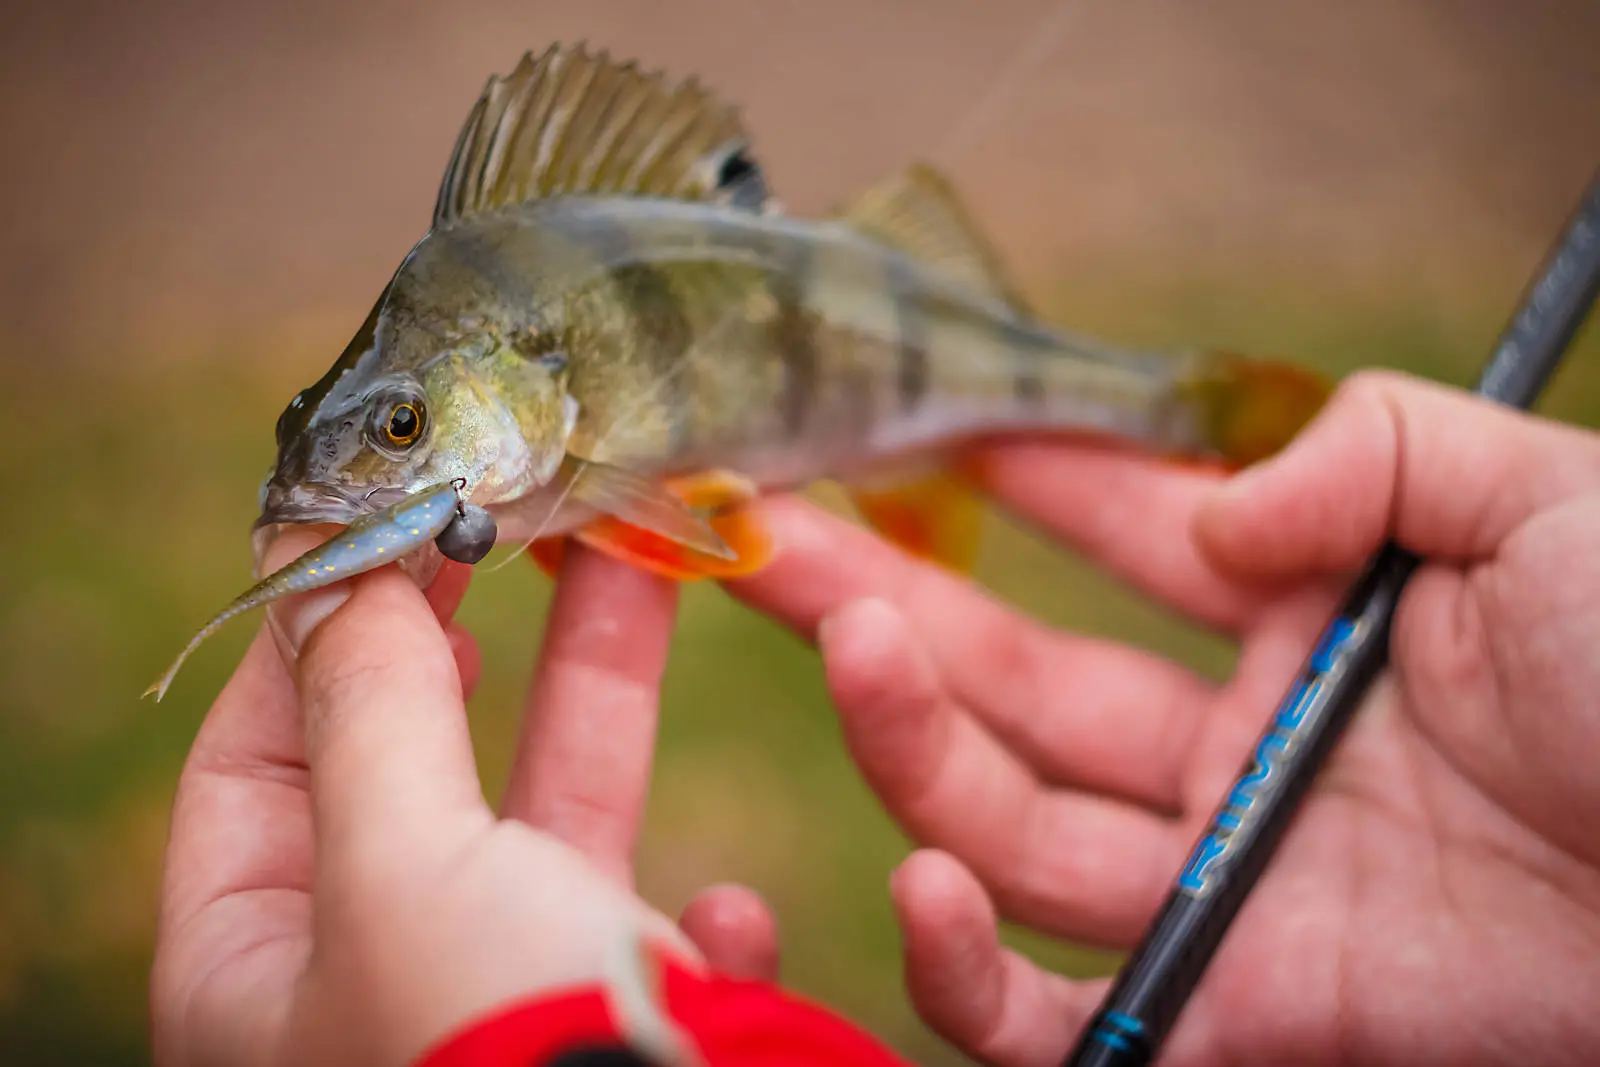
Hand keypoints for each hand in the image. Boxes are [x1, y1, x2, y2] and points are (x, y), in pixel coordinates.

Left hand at [151, 534, 777, 1066]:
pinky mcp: (623, 1021)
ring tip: (653, 560)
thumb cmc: (498, 1053)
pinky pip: (650, 938)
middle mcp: (374, 984)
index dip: (317, 629)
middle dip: (479, 632)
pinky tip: (727, 921)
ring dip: (604, 696)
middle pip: (415, 764)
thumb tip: (327, 548)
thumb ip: (367, 702)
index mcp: (257, 968)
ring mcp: (506, 999)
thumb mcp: (404, 860)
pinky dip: (695, 916)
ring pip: (549, 815)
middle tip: (522, 510)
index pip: (251, 756)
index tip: (389, 518)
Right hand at [727, 370, 1599, 1066]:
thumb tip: (1219, 507)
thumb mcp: (1544, 504)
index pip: (1125, 537)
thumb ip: (1374, 450)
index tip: (911, 422)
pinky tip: (921, 878)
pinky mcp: (1235, 1011)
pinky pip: (1061, 1016)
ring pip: (1009, 825)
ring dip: (907, 739)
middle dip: (886, 599)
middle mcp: (1241, 750)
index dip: (1022, 480)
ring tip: (844, 638)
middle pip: (1021, 682)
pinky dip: (969, 969)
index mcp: (1310, 621)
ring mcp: (1225, 883)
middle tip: (769, 535)